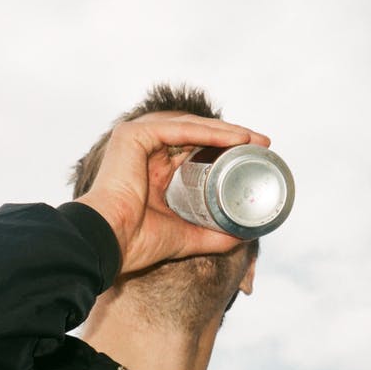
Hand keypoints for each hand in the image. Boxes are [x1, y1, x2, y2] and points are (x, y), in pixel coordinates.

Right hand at [74, 114, 269, 273]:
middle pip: (196, 135)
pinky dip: (208, 132)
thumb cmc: (135, 242)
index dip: (225, 150)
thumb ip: (209, 235)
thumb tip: (241, 238)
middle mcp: (145, 151)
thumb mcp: (183, 237)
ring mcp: (137, 139)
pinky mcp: (132, 135)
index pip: (195, 150)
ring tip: (254, 140)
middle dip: (232, 137)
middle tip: (262, 144)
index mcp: (152, 170)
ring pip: (191, 127)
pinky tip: (233, 138)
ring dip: (226, 131)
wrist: (108, 242)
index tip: (254, 156)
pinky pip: (179, 128)